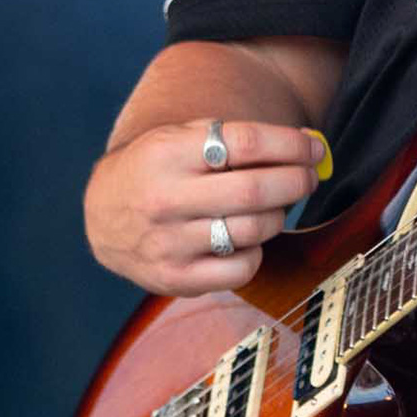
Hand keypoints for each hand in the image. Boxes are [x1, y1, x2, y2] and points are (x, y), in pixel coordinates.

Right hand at [85, 118, 329, 296]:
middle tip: (309, 177)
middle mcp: (164, 199)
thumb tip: (308, 144)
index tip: (313, 148)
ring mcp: (168, 243)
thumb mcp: (181, 138)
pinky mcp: (174, 278)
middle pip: (253, 190)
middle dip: (295, 181)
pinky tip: (247, 238)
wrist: (103, 215)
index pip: (245, 144)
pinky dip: (257, 252)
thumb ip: (237, 138)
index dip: (290, 145)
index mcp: (167, 153)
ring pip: (252, 230)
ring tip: (275, 206)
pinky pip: (241, 269)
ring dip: (278, 215)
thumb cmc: (158, 170)